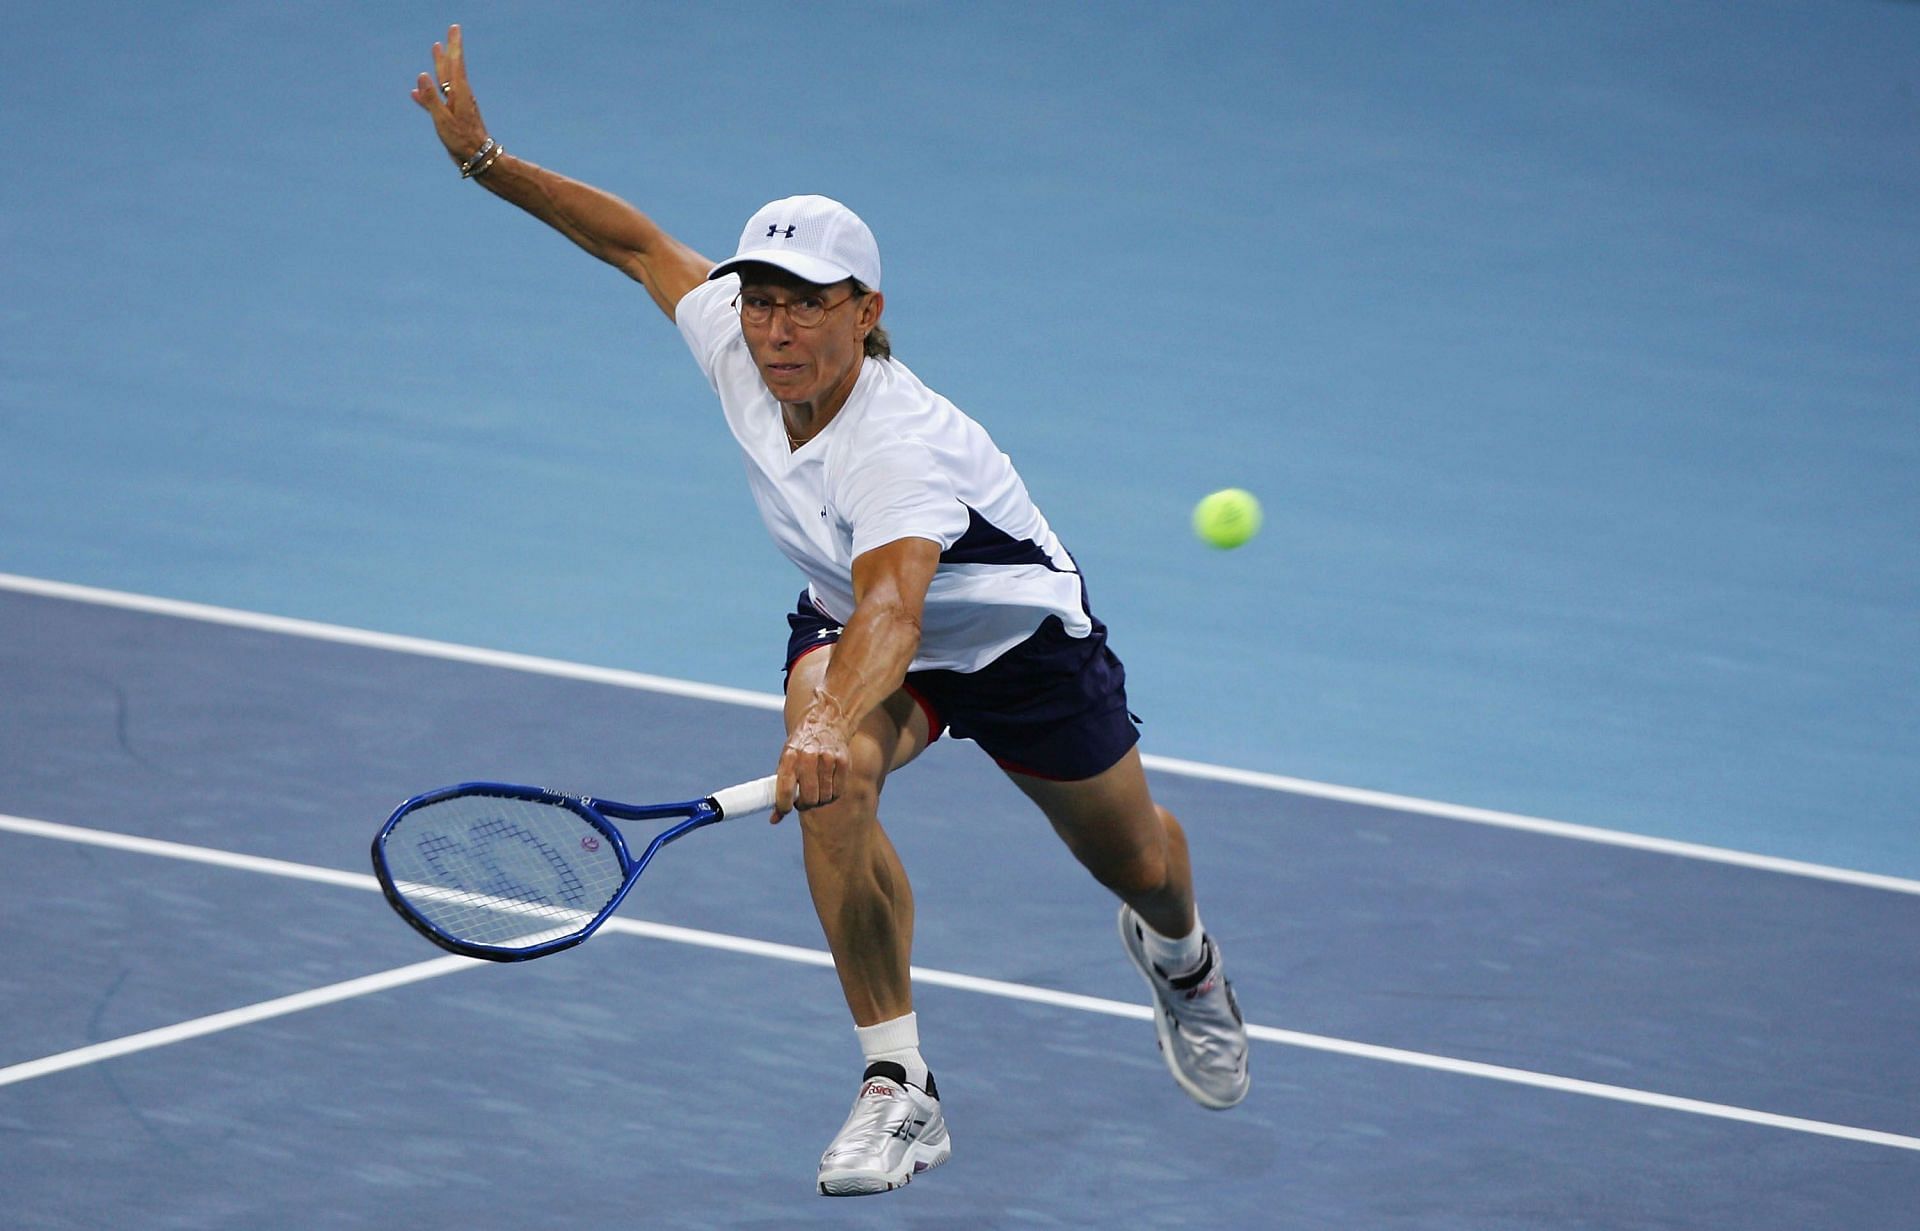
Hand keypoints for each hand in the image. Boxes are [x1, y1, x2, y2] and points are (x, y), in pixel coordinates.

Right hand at [409, 24, 490, 169]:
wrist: (477, 158)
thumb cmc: (462, 141)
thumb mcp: (443, 120)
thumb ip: (431, 99)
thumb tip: (422, 76)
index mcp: (459, 93)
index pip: (455, 63)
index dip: (454, 46)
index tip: (455, 28)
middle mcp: (459, 96)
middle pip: (451, 67)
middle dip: (449, 49)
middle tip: (452, 32)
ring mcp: (456, 105)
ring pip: (444, 80)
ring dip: (439, 65)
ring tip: (436, 50)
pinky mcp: (452, 116)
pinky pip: (437, 100)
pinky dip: (427, 95)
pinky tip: (416, 92)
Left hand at [771, 693, 853, 822]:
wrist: (824, 721)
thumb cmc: (801, 747)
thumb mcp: (786, 761)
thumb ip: (780, 789)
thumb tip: (774, 820)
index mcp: (790, 756)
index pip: (785, 788)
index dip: (784, 805)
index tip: (785, 809)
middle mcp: (809, 756)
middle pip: (809, 797)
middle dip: (805, 804)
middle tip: (803, 800)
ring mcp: (828, 758)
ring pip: (824, 797)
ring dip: (820, 800)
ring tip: (816, 791)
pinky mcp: (843, 761)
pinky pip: (838, 791)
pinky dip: (832, 794)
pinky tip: (827, 786)